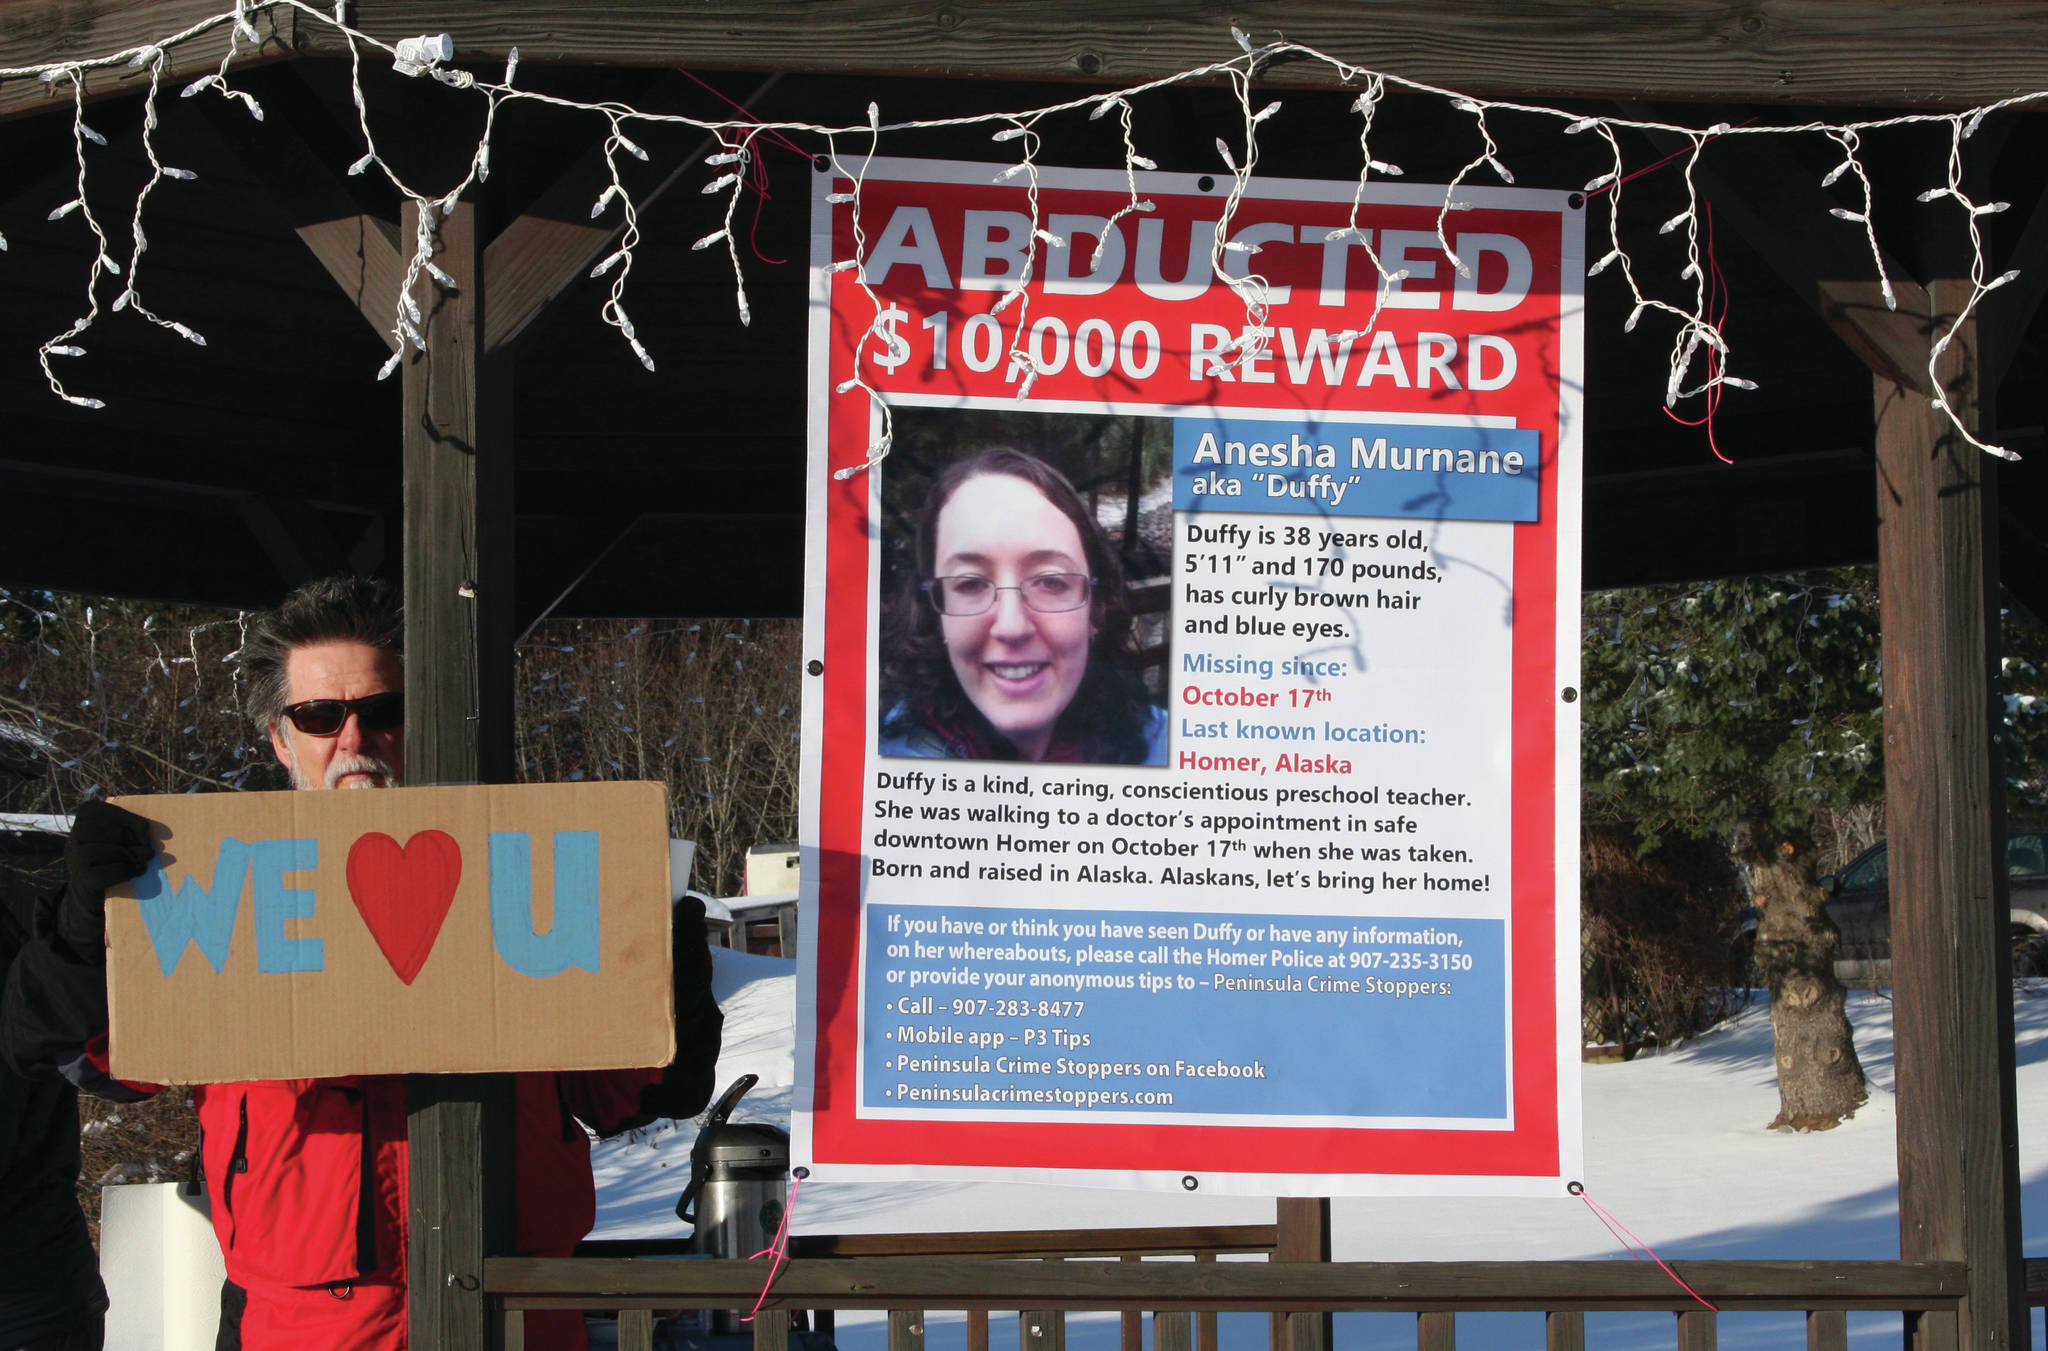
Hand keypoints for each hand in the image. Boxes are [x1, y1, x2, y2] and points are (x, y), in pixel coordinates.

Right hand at [59, 799, 153, 954]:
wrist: (92, 887)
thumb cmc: (111, 853)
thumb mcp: (117, 834)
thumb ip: (129, 826)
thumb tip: (153, 833)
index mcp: (82, 820)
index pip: (98, 810)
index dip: (127, 818)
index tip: (145, 829)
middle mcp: (73, 838)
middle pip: (102, 831)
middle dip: (130, 837)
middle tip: (148, 847)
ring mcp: (75, 859)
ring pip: (107, 851)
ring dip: (132, 855)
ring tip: (145, 858)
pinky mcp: (84, 879)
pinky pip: (108, 872)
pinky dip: (127, 870)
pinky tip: (137, 871)